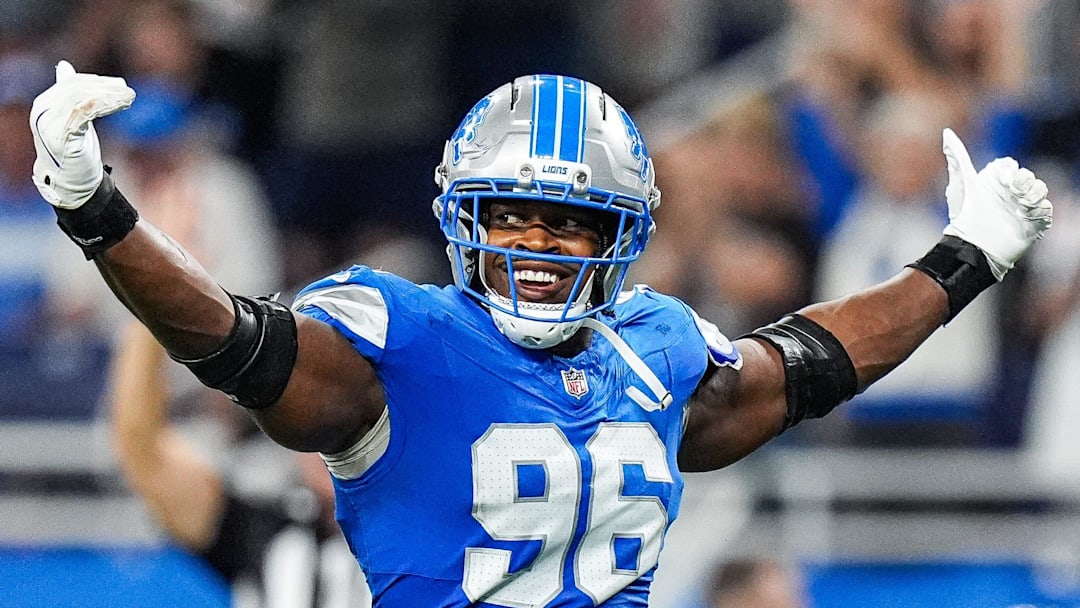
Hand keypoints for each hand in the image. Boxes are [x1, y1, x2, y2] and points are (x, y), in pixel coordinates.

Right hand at [29, 60, 134, 208]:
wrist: (72, 184)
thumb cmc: (74, 151)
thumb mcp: (74, 119)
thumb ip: (71, 96)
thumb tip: (64, 66)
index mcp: (45, 105)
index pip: (72, 84)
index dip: (97, 82)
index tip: (120, 86)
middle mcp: (42, 112)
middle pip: (76, 89)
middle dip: (105, 88)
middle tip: (129, 91)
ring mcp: (48, 124)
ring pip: (80, 98)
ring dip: (108, 96)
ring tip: (129, 98)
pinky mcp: (60, 136)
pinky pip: (82, 112)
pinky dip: (104, 105)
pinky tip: (121, 105)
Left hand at [941, 127, 1051, 280]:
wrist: (975, 245)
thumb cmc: (964, 215)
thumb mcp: (960, 184)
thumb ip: (957, 157)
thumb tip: (947, 132)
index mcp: (992, 182)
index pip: (1007, 165)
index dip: (1006, 169)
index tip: (1001, 176)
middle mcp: (1008, 193)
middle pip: (1025, 175)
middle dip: (1022, 180)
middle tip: (1013, 189)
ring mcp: (1021, 207)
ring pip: (1039, 189)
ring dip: (1032, 193)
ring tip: (1021, 204)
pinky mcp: (1032, 222)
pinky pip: (1046, 209)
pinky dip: (1039, 209)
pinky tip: (1026, 214)